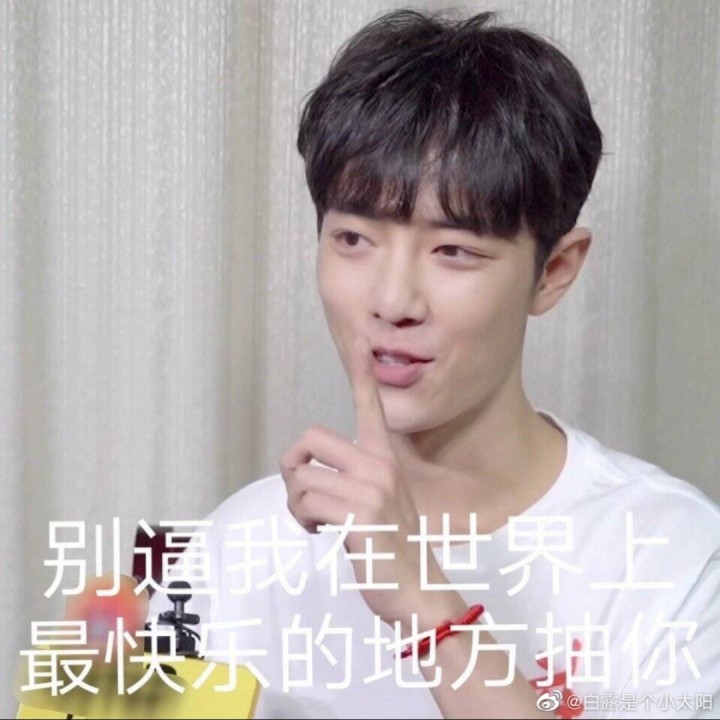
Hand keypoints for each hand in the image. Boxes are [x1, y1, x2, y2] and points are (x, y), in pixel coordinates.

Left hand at [281, 336, 444, 626]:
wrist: (419, 590)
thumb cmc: (395, 547)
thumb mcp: (384, 503)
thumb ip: (358, 480)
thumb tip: (316, 477)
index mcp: (385, 459)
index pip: (371, 408)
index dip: (363, 375)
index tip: (360, 342)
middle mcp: (379, 467)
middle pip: (311, 438)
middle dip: (292, 464)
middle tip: (302, 490)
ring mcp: (370, 491)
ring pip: (300, 477)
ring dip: (296, 504)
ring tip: (314, 520)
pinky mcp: (358, 516)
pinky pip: (305, 503)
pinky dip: (302, 521)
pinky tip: (321, 533)